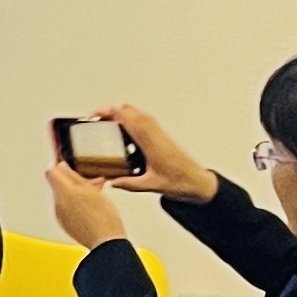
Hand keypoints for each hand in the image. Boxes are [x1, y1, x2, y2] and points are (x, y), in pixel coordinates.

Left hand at [43, 159, 130, 252]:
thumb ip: (74, 176)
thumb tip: (63, 166)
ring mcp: (60, 215)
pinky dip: (76, 204)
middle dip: (72, 180)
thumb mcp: (92, 190)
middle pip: (58, 184)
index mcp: (64, 192)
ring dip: (76, 192)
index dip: (59, 165)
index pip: (51, 171)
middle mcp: (58, 204)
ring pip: (63, 196)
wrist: (106, 243)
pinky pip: (66, 208)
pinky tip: (91, 207)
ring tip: (94, 196)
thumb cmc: (104, 218)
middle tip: (89, 181)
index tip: (67, 163)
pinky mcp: (65, 224)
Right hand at [92, 105, 219, 204]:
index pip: (131, 120)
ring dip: (123, 112)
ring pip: (139, 114)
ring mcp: (160, 134)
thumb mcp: (151, 186)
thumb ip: (129, 184)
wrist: (199, 182)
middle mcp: (156, 135)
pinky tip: (125, 128)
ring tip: (107, 119)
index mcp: (153, 144)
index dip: (113, 113)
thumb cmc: (181, 182)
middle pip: (133, 111)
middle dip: (113, 110)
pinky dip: (131, 118)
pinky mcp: (162, 136)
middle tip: (98, 116)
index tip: (99, 113)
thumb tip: (112, 181)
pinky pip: (145, 120)